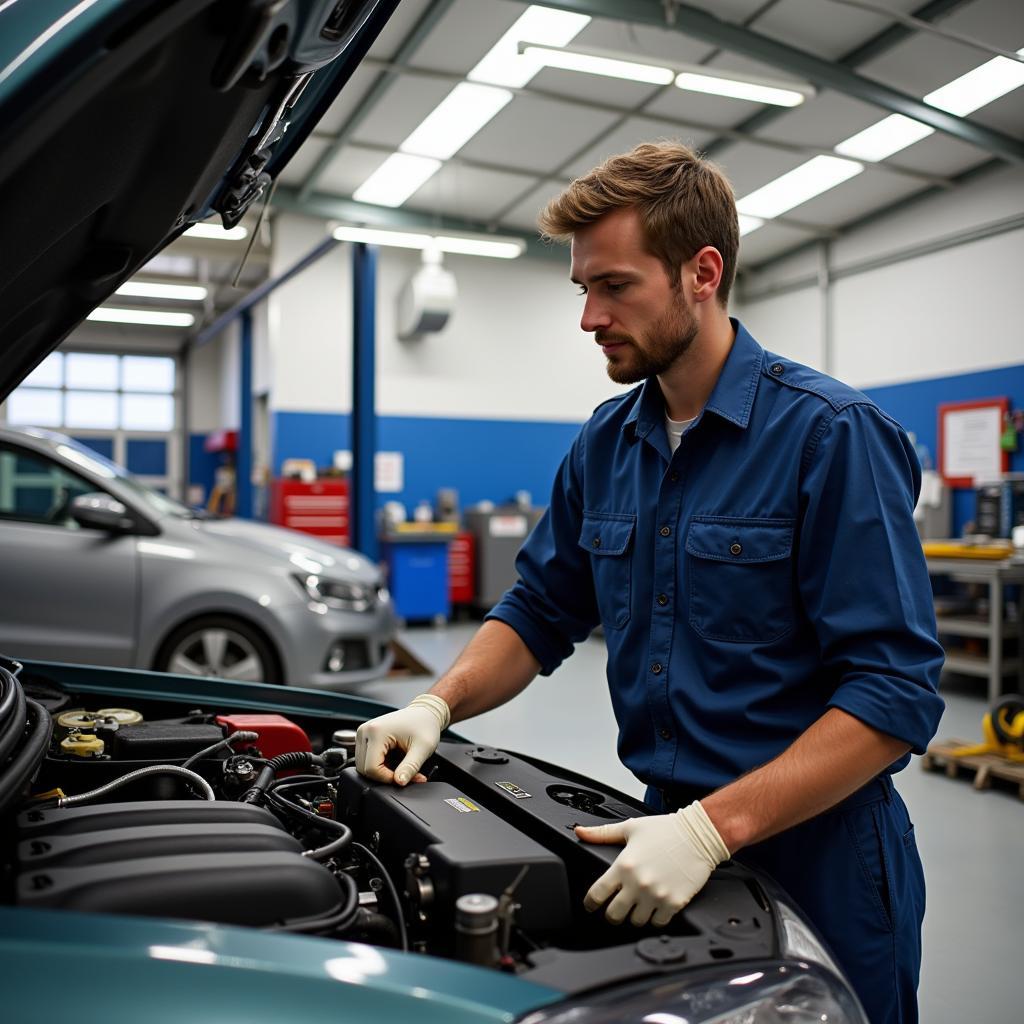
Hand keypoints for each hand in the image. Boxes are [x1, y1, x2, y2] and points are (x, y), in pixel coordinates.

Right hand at [355, 694, 449, 785]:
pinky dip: (381, 764)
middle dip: (385, 776)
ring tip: (401, 765)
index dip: (387, 778)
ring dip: (382, 771)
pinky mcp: (366, 737)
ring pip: (364, 766)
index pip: (371, 768)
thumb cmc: (424, 725)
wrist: (424, 712)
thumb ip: (410, 767)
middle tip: (405, 773)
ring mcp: (364, 733)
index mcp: (376, 731)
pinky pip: (367, 759)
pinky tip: (395, 760)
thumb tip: (399, 782)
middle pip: (364, 768)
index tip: (403, 777)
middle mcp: (365, 730)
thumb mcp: (423, 748)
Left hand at [575, 801, 729, 926]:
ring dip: (635, 916)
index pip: (597, 894)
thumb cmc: (665, 830)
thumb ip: (602, 833)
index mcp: (624, 866)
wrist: (699, 835)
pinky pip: (658, 923)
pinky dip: (655, 918)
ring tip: (638, 906)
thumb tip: (580, 831)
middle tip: (616, 909)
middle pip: (614, 915)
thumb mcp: (630, 828)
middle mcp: (638, 884)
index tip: (591, 904)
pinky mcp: (674, 904)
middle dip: (612, 914)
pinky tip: (655, 907)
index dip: (590, 902)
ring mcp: (657, 896)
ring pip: (636, 922)